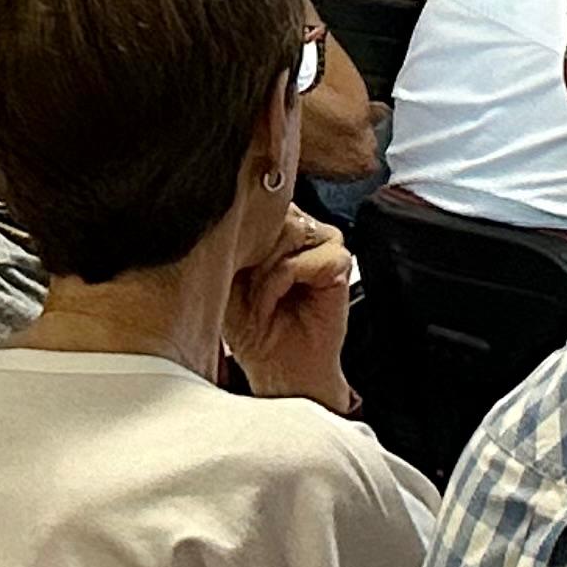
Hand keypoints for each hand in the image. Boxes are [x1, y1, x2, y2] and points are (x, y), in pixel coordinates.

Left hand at [225, 210, 355, 412]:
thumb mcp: (227, 277)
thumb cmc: (252, 328)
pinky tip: (274, 304)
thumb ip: (233, 241)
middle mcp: (304, 230)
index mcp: (277, 228)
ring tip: (259, 300)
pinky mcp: (339, 265)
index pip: (261, 198)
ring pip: (288, 231)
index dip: (242, 226)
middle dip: (251, 253)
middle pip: (274, 211)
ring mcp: (325, 244)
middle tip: (244, 289)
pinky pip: (300, 262)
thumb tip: (233, 210)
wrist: (278, 368)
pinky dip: (279, 285)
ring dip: (263, 273)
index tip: (230, 262)